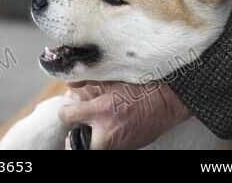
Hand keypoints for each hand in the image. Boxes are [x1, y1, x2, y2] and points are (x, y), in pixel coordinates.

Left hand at [59, 79, 191, 149]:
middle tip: (76, 129)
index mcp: (102, 111)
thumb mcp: (113, 80)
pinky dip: (105, 142)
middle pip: (75, 145)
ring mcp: (116, 145)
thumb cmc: (142, 88)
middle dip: (74, 138)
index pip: (68, 116)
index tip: (67, 110)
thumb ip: (89, 81)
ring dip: (90, 140)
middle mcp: (106, 132)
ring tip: (94, 130)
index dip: (66, 111)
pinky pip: (109, 149)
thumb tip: (70, 82)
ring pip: (92, 149)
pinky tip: (110, 131)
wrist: (165, 103)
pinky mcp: (125, 150)